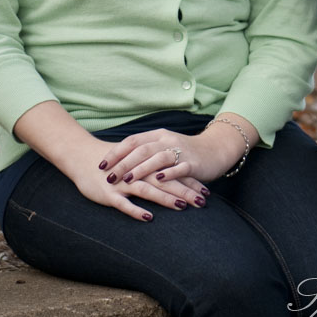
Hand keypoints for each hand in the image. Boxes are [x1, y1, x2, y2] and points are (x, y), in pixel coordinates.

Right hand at [71, 137, 206, 220]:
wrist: (82, 157)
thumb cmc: (112, 163)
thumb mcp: (135, 164)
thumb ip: (153, 170)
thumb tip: (175, 180)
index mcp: (145, 164)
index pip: (172, 173)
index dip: (190, 182)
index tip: (207, 193)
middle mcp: (137, 173)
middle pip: (165, 181)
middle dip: (185, 191)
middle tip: (203, 202)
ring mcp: (122, 183)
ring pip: (148, 190)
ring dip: (166, 198)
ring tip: (182, 206)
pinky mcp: (109, 194)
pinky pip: (124, 204)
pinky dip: (136, 210)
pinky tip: (149, 217)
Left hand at [99, 117, 254, 186]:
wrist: (215, 150)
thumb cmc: (184, 152)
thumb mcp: (164, 147)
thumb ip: (145, 151)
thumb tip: (118, 161)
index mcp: (158, 136)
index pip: (132, 141)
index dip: (116, 153)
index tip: (101, 164)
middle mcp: (168, 141)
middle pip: (142, 150)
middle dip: (124, 163)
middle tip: (109, 175)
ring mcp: (181, 151)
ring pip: (158, 158)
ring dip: (142, 169)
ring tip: (127, 179)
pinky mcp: (193, 163)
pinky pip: (180, 167)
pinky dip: (169, 173)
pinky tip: (159, 179)